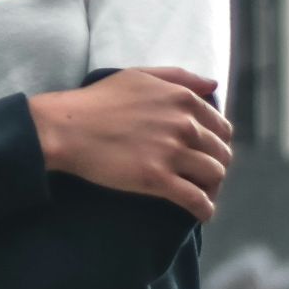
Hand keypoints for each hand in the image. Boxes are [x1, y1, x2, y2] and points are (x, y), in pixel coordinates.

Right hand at [28, 66, 232, 221]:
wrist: (68, 128)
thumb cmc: (99, 100)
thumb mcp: (140, 75)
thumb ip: (179, 77)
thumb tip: (213, 85)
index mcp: (183, 99)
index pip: (221, 127)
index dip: (217, 143)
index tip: (206, 153)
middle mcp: (184, 124)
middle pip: (221, 153)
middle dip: (216, 166)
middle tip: (201, 176)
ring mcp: (172, 152)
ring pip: (214, 175)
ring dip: (211, 188)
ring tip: (200, 194)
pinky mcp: (158, 180)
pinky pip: (197, 200)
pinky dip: (204, 209)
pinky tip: (201, 213)